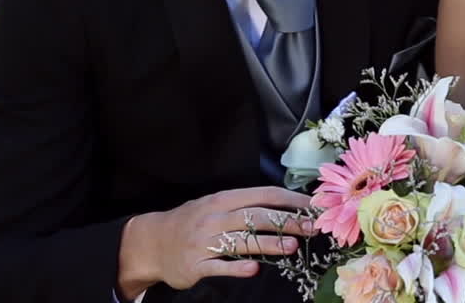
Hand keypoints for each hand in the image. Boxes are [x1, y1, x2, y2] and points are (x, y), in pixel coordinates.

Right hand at [117, 187, 313, 297]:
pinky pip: (220, 265)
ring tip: (291, 247)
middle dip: (286, 221)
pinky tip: (254, 270)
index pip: (263, 194)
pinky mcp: (196, 264)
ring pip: (241, 241)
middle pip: (256, 216)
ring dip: (268, 244)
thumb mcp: (214, 205)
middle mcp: (215, 217)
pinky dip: (237, 267)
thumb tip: (284, 207)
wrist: (152, 242)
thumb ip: (244, 206)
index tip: (312, 206)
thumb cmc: (191, 222)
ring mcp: (205, 241)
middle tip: (310, 228)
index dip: (289, 200)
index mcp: (223, 199)